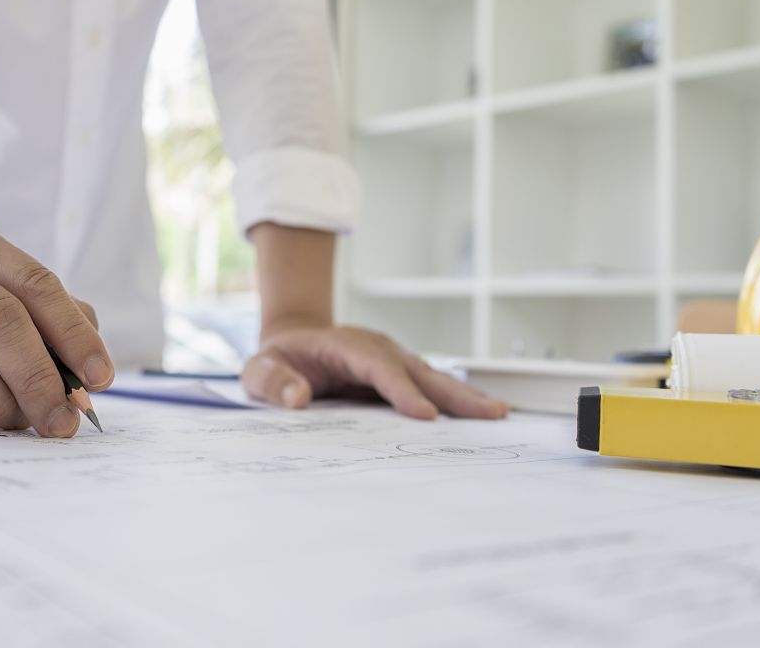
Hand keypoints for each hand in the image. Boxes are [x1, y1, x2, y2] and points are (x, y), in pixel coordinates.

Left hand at [241, 325, 507, 418]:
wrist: (292, 343)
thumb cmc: (278, 360)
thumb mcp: (260, 370)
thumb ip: (273, 382)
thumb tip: (298, 398)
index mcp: (344, 347)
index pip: (378, 368)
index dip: (402, 390)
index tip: (425, 415)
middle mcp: (377, 350)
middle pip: (418, 370)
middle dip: (454, 393)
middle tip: (490, 413)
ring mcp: (392, 361)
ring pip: (432, 378)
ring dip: (465, 397)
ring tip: (499, 415)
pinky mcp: (399, 375)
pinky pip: (430, 388)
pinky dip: (457, 401)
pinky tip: (482, 416)